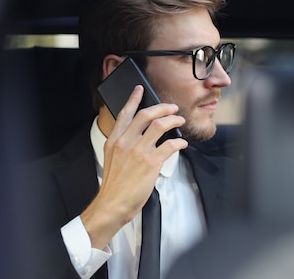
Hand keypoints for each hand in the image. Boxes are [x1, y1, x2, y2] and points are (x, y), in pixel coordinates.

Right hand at [81, 85, 186, 249]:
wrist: (112, 204)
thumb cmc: (114, 186)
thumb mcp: (111, 159)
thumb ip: (122, 145)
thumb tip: (138, 137)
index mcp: (114, 140)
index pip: (125, 113)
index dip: (133, 99)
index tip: (139, 90)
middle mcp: (125, 142)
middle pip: (146, 115)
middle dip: (162, 108)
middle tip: (171, 108)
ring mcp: (138, 151)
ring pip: (160, 125)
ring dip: (173, 120)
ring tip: (179, 121)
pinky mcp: (151, 162)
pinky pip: (170, 145)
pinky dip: (179, 141)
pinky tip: (182, 143)